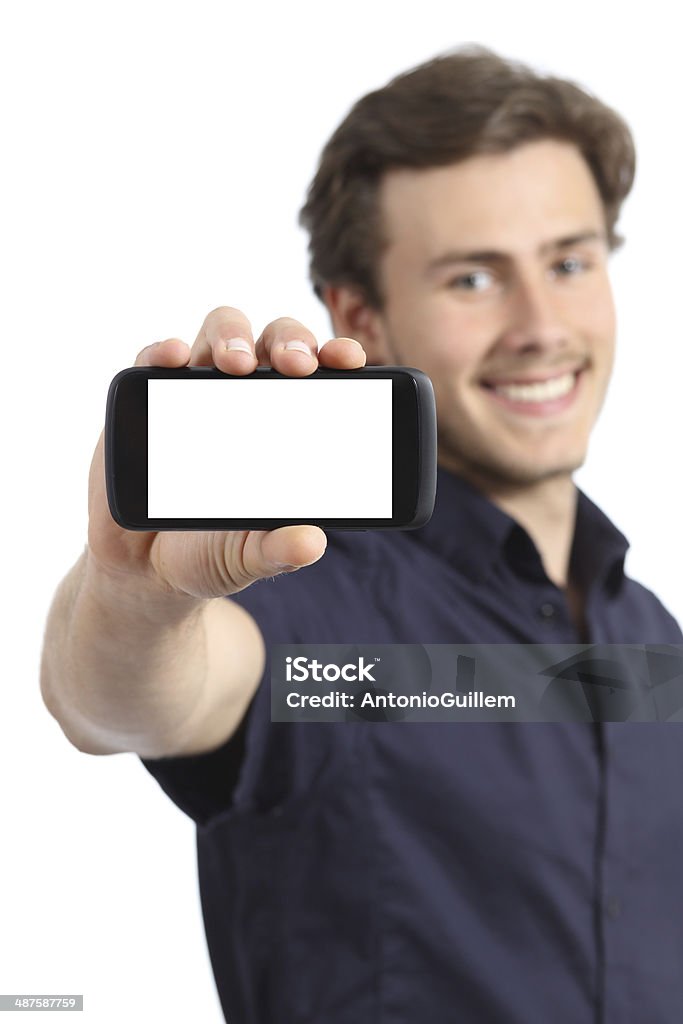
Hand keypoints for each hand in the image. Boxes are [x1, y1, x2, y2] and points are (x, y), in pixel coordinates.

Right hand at [86, 307, 365, 599]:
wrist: (145, 568)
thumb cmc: (212, 550)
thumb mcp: (250, 555)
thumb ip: (278, 549)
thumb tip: (311, 543)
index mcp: (286, 423)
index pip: (318, 374)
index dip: (335, 355)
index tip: (350, 360)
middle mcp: (246, 395)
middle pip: (274, 339)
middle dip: (290, 341)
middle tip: (297, 367)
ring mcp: (196, 391)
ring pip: (220, 332)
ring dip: (233, 337)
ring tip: (237, 365)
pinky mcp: (146, 398)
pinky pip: (155, 359)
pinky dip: (164, 350)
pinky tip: (174, 357)